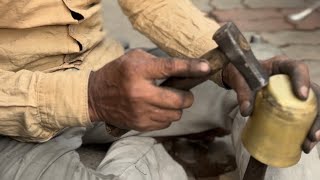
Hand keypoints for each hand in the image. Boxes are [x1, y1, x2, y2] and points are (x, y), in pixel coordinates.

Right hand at [88, 49, 210, 131]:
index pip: (170, 68)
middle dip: (187, 96)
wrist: (96, 96)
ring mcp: (140, 112)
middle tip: (182, 92)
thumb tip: (184, 70)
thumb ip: (158, 62)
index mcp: (138, 71)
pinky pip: (166, 124)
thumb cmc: (117, 73)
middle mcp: (140, 93)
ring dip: (176, 107)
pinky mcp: (140, 125)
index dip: (191, 68)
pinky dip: (166, 116)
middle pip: (179, 100)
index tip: (206, 67)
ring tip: (166, 101)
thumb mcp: (134, 58)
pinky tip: (156, 109)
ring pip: (175, 114)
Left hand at [222, 55, 319, 152]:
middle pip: (314, 93)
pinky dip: (304, 131)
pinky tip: (303, 144)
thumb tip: (246, 110)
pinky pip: (303, 117)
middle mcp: (292, 79)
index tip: (302, 96)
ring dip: (314, 125)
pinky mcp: (290, 105)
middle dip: (317, 114)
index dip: (303, 80)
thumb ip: (242, 91)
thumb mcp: (239, 79)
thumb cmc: (241, 74)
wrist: (238, 78)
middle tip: (312, 133)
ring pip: (312, 107)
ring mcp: (293, 92)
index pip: (297, 68)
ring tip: (308, 144)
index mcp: (281, 66)